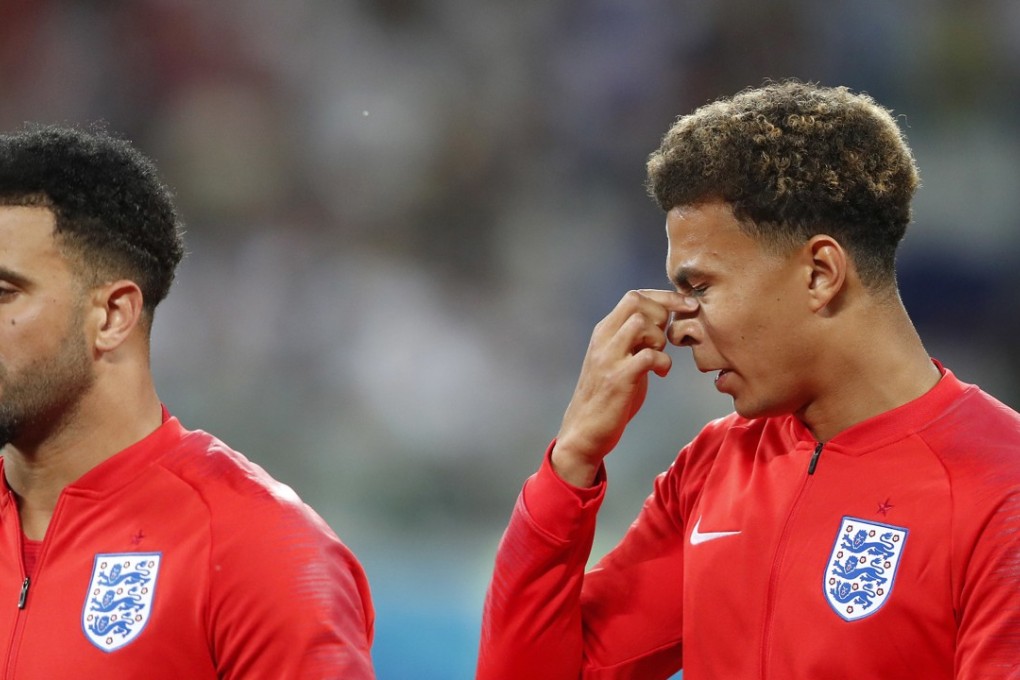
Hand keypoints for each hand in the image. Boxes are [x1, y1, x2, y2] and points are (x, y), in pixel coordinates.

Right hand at [551, 290, 697, 486]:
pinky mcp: (618, 379)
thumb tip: (663, 322)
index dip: (665, 297)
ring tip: (660, 356)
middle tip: (669, 338)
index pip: (634, 296)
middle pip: (636, 301)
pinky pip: (648, 356)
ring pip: (640, 323)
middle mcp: (603, 339)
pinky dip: (662, 362)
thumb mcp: (618, 358)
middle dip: (663, 313)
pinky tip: (661, 373)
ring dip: (660, 338)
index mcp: (604, 331)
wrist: (584, 430)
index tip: (687, 306)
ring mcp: (609, 358)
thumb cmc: (607, 396)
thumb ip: (634, 339)